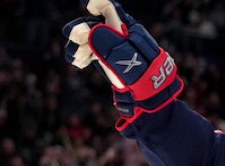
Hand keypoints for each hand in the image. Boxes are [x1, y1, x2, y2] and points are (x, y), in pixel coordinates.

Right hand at [62, 0, 182, 128]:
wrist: (148, 96)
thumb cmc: (141, 74)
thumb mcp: (126, 57)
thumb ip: (108, 42)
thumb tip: (87, 29)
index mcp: (126, 28)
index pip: (109, 8)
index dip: (97, 3)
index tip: (89, 6)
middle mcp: (117, 34)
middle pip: (92, 23)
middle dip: (80, 30)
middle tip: (76, 40)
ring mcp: (110, 45)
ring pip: (87, 37)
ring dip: (77, 45)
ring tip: (77, 58)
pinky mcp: (105, 57)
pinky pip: (88, 50)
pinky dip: (80, 54)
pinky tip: (79, 63)